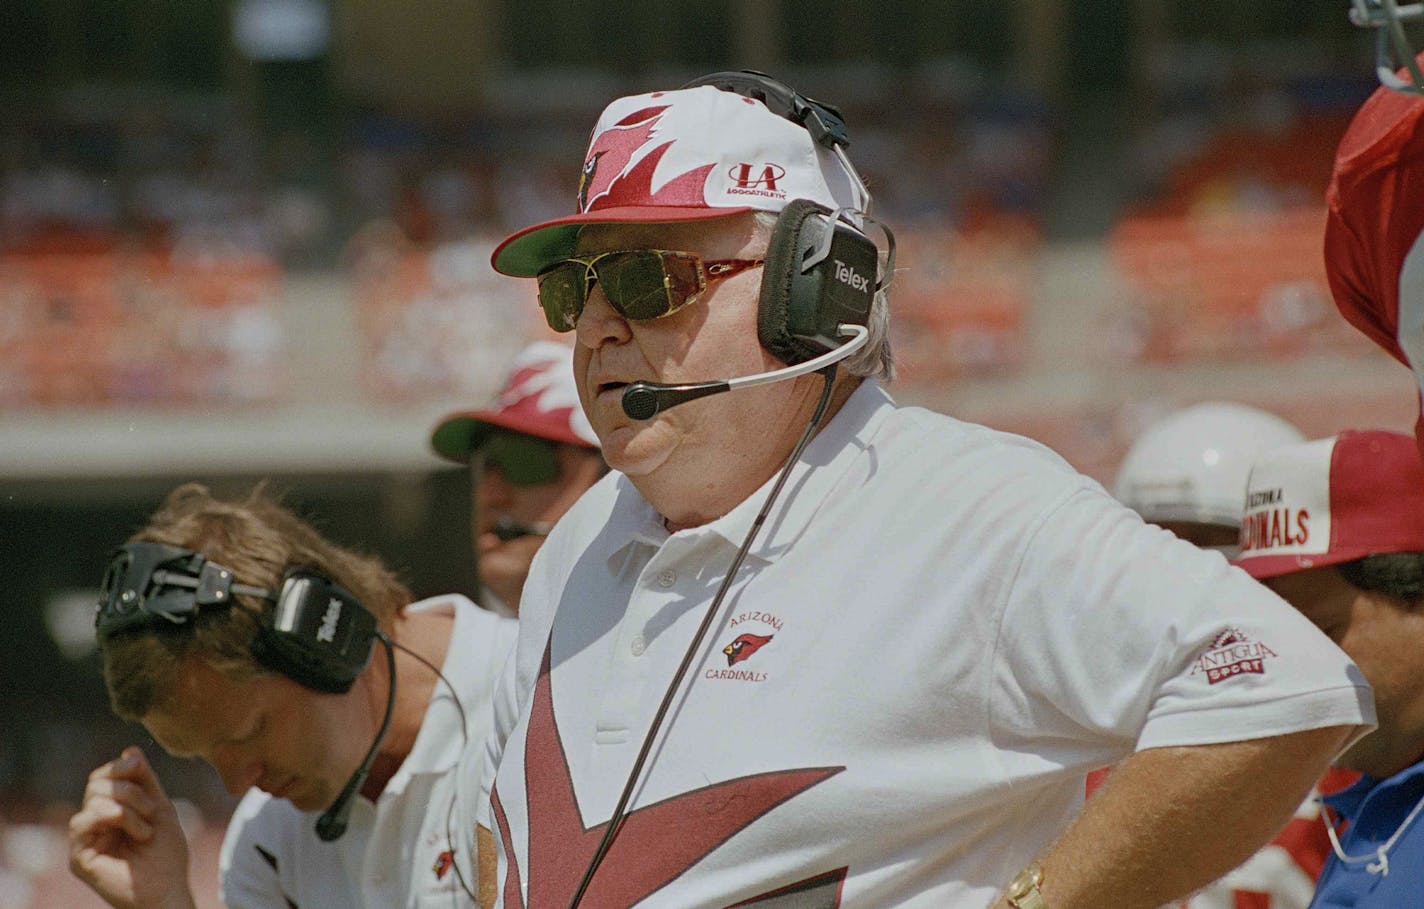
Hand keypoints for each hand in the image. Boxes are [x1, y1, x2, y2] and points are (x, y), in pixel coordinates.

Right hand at [68, 746, 196, 908]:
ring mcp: (84, 840)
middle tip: (151, 810)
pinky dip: (115, 819)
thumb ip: (144, 780)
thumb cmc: (167, 853)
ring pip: (92, 800)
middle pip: (95, 784)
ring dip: (128, 806)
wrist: (170, 887)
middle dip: (129, 789)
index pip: (102, 777)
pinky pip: (82, 822)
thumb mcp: (160, 807)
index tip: (139, 764)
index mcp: (110, 812)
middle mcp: (93, 824)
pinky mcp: (78, 857)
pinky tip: (138, 833)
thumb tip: (130, 749)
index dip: (119, 766)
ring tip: (147, 827)